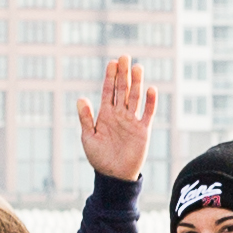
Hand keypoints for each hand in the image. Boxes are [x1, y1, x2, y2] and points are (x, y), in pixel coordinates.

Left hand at [76, 56, 158, 183]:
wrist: (114, 176)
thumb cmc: (99, 158)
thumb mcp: (88, 137)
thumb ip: (86, 118)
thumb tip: (80, 98)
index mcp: (105, 115)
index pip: (108, 91)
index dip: (110, 77)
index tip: (112, 62)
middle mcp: (119, 115)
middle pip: (122, 90)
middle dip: (123, 74)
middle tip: (125, 57)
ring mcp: (132, 121)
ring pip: (135, 97)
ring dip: (137, 83)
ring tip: (138, 67)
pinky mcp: (143, 130)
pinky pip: (148, 113)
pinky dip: (150, 102)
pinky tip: (151, 89)